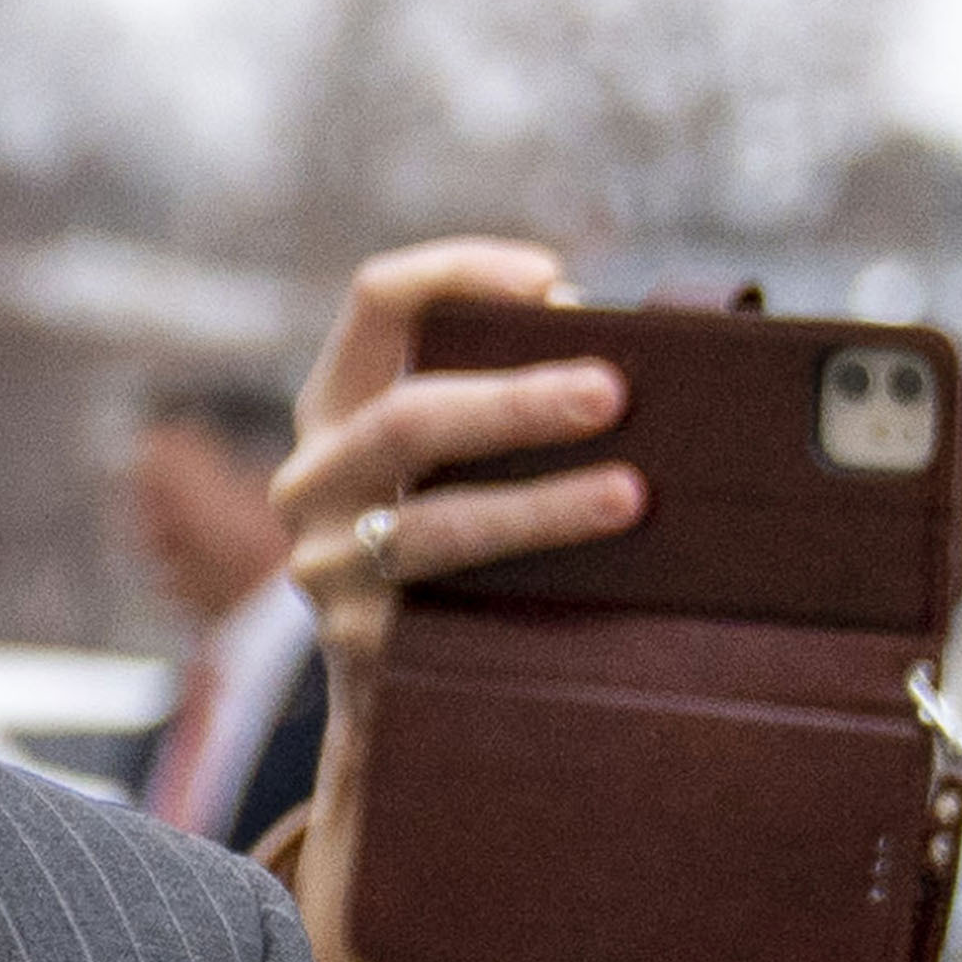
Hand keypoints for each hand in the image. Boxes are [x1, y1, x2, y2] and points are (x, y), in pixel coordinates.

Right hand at [269, 239, 640, 961]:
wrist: (395, 687)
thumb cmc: (461, 528)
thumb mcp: (458, 452)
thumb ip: (517, 392)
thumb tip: (647, 344)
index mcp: (340, 404)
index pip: (378, 303)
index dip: (460, 273)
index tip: (554, 280)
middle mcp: (314, 479)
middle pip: (408, 419)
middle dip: (515, 401)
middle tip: (613, 393)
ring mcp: (328, 568)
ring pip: (433, 529)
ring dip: (537, 507)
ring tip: (631, 496)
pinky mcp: (364, 648)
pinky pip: (447, 617)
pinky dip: (528, 596)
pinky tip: (601, 595)